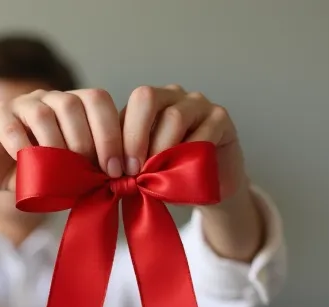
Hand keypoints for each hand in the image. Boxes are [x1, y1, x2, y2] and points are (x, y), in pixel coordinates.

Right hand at [0, 88, 124, 190]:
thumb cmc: (41, 174)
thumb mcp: (72, 172)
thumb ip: (93, 168)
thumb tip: (120, 179)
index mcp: (74, 104)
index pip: (98, 100)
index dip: (112, 133)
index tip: (118, 168)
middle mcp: (50, 97)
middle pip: (72, 103)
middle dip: (87, 142)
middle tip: (92, 174)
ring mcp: (22, 104)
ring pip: (43, 114)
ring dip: (56, 147)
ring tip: (60, 174)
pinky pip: (11, 128)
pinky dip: (23, 150)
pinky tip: (29, 169)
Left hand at [120, 84, 246, 202]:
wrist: (207, 188)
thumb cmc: (170, 175)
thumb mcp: (141, 167)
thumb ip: (126, 160)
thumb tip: (107, 169)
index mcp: (145, 104)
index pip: (122, 106)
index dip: (113, 138)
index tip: (113, 171)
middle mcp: (170, 95)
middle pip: (146, 98)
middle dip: (134, 137)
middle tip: (133, 170)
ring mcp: (197, 103)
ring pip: (174, 116)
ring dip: (161, 149)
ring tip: (156, 174)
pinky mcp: (221, 117)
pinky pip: (204, 131)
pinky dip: (190, 155)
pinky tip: (184, 172)